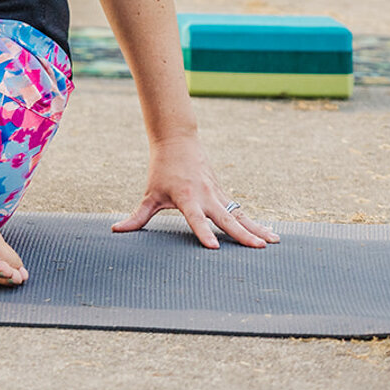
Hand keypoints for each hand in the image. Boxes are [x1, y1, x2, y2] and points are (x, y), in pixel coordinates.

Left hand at [113, 134, 279, 249]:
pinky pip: (241, 211)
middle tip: (257, 247)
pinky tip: (270, 234)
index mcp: (186, 197)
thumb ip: (137, 217)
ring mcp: (217, 194)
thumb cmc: (162, 170)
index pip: (195, 219)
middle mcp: (205, 196)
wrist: (178, 141)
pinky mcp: (223, 194)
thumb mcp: (150, 193)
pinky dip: (256, 222)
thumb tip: (116, 230)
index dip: (203, 233)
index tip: (213, 248)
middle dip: (242, 234)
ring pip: (239, 214)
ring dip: (257, 228)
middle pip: (225, 218)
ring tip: (273, 242)